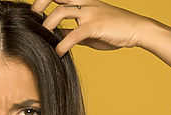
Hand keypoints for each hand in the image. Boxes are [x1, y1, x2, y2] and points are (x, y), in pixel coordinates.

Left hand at [31, 0, 150, 56]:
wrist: (137, 30)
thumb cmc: (113, 30)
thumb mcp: (88, 29)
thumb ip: (72, 31)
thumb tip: (56, 39)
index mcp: (82, 0)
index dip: (43, 1)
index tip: (34, 15)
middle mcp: (84, 2)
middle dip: (39, 7)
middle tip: (33, 22)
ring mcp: (90, 12)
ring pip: (61, 12)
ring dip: (47, 26)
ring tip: (43, 39)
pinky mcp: (96, 25)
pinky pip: (74, 33)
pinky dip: (63, 44)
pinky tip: (58, 52)